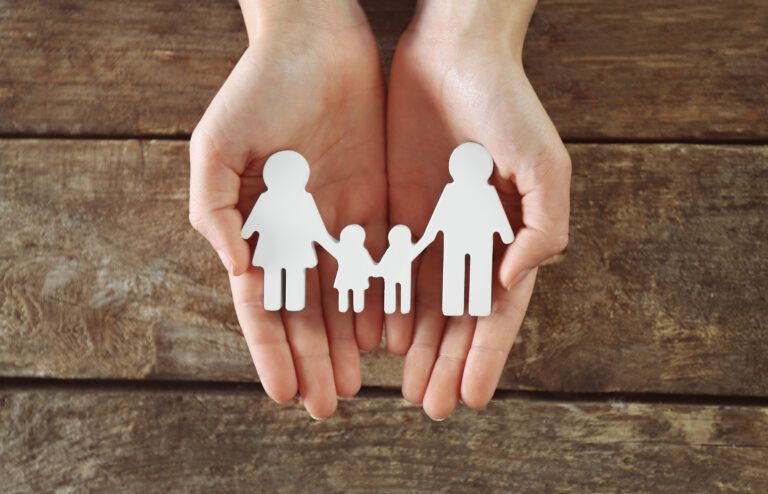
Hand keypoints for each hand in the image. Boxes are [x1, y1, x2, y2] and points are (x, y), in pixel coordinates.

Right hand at [189, 0, 386, 418]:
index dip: (272, 351)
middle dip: (314, 358)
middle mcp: (296, 233)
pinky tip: (389, 334)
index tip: (286, 394)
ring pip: (345, 296)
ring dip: (347, 341)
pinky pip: (382, 260)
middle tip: (329, 405)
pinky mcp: (375, 202)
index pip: (263, 304)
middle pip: (305, 311)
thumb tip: (238, 273)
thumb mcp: (217, 147)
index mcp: (256, 227)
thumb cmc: (258, 88)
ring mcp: (337, 221)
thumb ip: (215, 213)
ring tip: (357, 382)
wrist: (317, 41)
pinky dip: (384, 298)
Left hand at [386, 0, 570, 418]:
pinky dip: (382, 301)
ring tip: (403, 384)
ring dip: (415, 344)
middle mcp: (470, 239)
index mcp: (508, 236)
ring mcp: (432, 226)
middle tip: (429, 406)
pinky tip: (374, 334)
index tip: (470, 398)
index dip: (486, 356)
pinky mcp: (394, 207)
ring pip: (421, 299)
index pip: (497, 311)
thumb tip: (514, 283)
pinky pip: (385, 264)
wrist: (453, 51)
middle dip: (446, 361)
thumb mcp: (544, 163)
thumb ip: (544, 227)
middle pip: (457, 316)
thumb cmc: (505, 102)